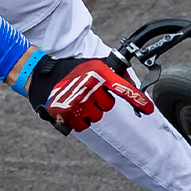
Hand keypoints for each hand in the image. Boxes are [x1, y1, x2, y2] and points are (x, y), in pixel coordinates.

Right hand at [26, 54, 153, 132]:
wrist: (41, 76)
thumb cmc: (70, 70)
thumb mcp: (93, 65)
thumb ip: (114, 74)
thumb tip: (132, 85)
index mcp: (98, 73)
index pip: (122, 87)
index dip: (137, 99)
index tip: (148, 108)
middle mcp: (90, 87)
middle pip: (108, 105)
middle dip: (100, 101)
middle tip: (87, 92)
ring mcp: (79, 101)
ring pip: (97, 116)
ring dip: (90, 111)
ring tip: (78, 100)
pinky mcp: (68, 114)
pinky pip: (84, 125)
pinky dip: (80, 120)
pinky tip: (72, 109)